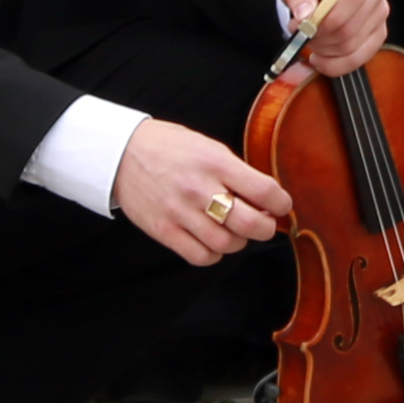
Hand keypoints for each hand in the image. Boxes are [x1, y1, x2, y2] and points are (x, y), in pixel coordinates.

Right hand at [112, 118, 294, 264]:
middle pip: (250, 224)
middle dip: (266, 228)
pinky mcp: (165, 232)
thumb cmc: (169, 147)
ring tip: (235, 230)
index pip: (264, 190)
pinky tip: (213, 241)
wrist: (122, 154)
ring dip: (239, 242)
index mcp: (216, 162)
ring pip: (227, 244)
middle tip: (265, 224)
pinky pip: (200, 256)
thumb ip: (235, 170)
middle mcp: (200, 189)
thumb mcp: (208, 146)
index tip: (281, 205)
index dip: (281, 203)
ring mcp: (181, 213)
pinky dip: (214, 254)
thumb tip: (265, 195)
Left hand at [275, 0, 392, 77]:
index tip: (310, 25)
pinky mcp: (378, 33)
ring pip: (353, 43)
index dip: (332, 15)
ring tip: (310, 41)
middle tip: (303, 35)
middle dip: (323, 36)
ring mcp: (379, 12)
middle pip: (352, 23)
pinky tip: (321, 58)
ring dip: (326, 50)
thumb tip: (305, 13)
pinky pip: (360, 58)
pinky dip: (336, 64)